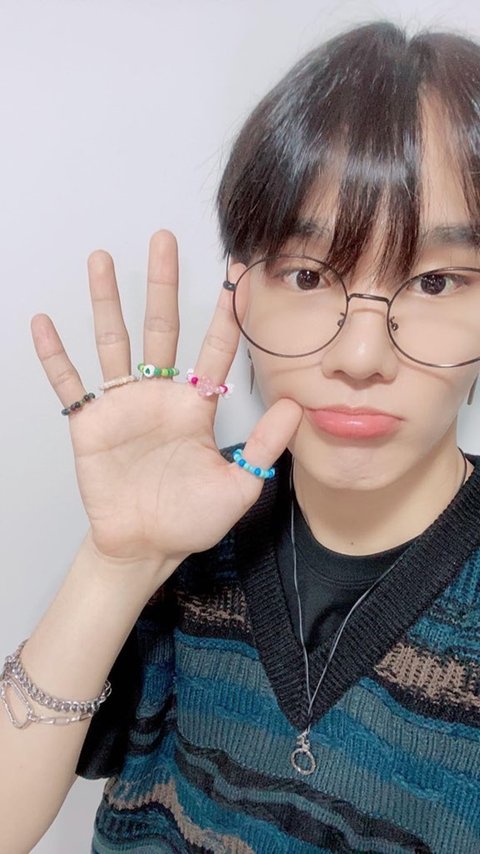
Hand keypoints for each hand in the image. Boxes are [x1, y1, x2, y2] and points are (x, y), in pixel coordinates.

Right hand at [31, 231, 301, 571]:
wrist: (145, 546)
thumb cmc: (191, 519)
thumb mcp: (238, 486)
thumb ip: (264, 446)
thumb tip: (297, 407)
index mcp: (196, 406)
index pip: (214, 349)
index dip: (227, 314)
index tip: (237, 274)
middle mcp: (160, 394)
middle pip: (162, 327)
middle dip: (164, 284)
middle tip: (165, 240)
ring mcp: (123, 404)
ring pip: (114, 341)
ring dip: (106, 301)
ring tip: (101, 259)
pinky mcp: (90, 422)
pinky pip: (69, 383)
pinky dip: (55, 356)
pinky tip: (43, 324)